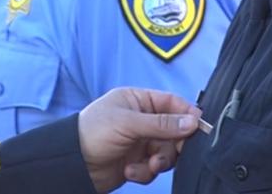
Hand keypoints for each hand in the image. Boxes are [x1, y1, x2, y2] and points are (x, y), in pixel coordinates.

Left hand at [77, 87, 200, 192]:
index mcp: (138, 100)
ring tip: (148, 166)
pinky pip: (153, 168)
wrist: (72, 164)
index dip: (187, 114)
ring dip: (159, 162)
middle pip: (174, 131)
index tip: (199, 127)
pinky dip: (145, 172)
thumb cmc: (93, 132)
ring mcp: (139, 141)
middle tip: (171, 153)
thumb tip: (193, 121)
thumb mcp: (128, 123)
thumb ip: (162, 124)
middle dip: (173, 145)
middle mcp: (141, 120)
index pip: (171, 103)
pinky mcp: (136, 161)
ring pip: (166, 152)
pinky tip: (129, 171)